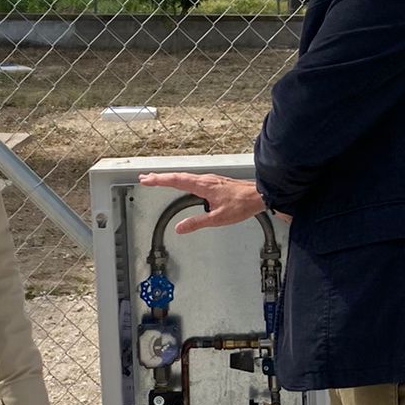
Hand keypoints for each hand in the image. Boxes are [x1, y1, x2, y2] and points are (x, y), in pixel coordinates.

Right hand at [139, 172, 267, 232]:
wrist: (258, 195)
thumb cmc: (242, 204)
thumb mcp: (217, 218)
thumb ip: (197, 223)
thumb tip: (180, 228)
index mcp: (202, 186)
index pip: (175, 181)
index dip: (159, 180)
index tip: (146, 180)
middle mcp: (204, 180)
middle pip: (177, 176)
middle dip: (159, 177)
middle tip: (145, 178)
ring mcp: (209, 180)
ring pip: (184, 176)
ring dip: (169, 177)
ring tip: (157, 179)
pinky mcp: (214, 182)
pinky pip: (191, 178)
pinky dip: (180, 179)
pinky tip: (180, 183)